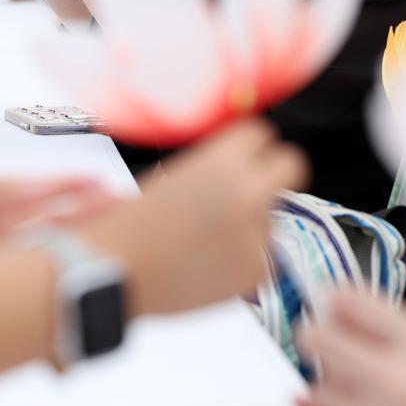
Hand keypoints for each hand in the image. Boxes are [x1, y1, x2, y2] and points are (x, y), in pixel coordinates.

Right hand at [81, 121, 307, 317]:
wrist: (113, 271)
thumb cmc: (132, 223)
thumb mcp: (175, 175)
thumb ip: (216, 166)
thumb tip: (242, 165)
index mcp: (223, 160)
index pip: (262, 135)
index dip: (251, 148)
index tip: (245, 157)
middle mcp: (247, 191)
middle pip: (291, 164)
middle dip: (276, 172)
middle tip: (258, 186)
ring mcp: (255, 233)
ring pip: (271, 217)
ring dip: (250, 224)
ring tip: (204, 241)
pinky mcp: (254, 270)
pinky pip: (260, 256)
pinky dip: (240, 260)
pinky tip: (206, 265)